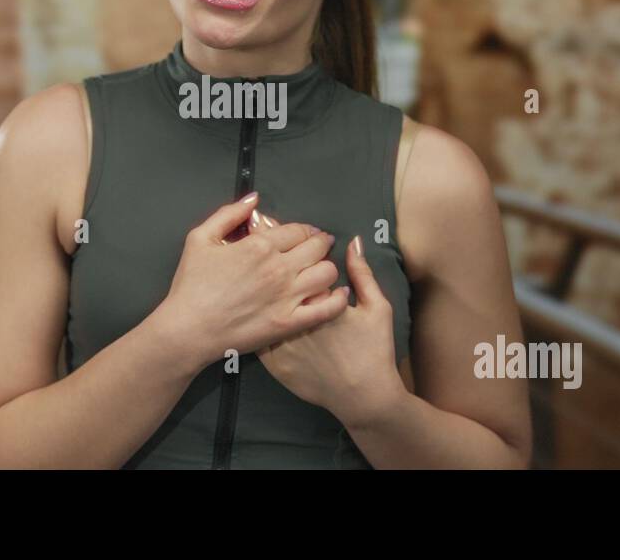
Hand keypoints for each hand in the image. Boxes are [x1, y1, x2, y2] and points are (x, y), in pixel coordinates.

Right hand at [155, 193, 348, 366]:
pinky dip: (337, 299)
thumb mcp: (199, 238)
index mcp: (259, 246)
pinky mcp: (290, 323)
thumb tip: (253, 199)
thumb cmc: (191, 287)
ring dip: (327, 268)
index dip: (305, 230)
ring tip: (319, 271)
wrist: (187, 330)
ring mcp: (287, 296)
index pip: (298, 230)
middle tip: (318, 248)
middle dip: (321, 244)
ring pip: (327, 273)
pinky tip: (338, 294)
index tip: (306, 234)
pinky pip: (327, 308)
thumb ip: (228, 214)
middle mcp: (278, 268)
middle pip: (318, 247)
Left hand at [253, 212, 405, 425]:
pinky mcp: (273, 363)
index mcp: (317, 297)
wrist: (361, 396)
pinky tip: (247, 309)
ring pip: (257, 306)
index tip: (270, 223)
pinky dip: (250, 320)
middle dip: (260, 257)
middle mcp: (294, 316)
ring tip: (243, 270)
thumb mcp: (376, 307)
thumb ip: (362, 274)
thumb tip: (353, 243)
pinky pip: (254, 336)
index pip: (292, 260)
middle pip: (270, 279)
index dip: (280, 241)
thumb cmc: (373, 350)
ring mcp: (281, 341)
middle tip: (252, 238)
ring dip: (250, 287)